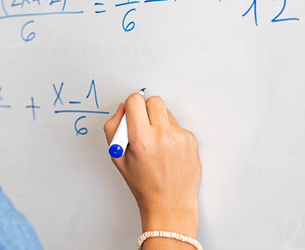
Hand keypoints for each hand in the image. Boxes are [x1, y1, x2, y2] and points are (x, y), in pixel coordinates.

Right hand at [104, 93, 200, 238]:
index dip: (131, 105)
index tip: (131, 113)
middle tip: (143, 124)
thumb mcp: (117, 157)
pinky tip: (167, 150)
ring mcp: (179, 137)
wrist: (170, 204)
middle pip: (154, 101)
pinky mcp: (191, 140)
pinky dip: (170, 133)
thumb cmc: (143, 184)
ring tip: (155, 143)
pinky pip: (177, 125)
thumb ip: (114, 128)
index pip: (135, 101)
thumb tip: (123, 109)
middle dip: (145, 109)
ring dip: (159, 120)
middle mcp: (162, 135)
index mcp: (141, 140)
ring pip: (166, 112)